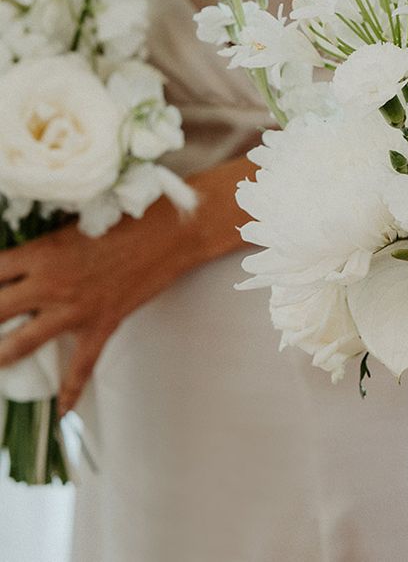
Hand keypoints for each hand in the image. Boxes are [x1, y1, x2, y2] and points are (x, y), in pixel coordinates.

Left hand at [0, 157, 253, 414]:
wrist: (171, 233)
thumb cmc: (126, 217)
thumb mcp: (75, 223)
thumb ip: (44, 246)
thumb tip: (24, 263)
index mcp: (40, 253)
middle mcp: (49, 283)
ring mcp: (75, 308)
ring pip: (21, 344)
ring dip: (2, 355)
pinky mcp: (102, 324)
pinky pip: (81, 366)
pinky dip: (70, 391)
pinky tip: (62, 411)